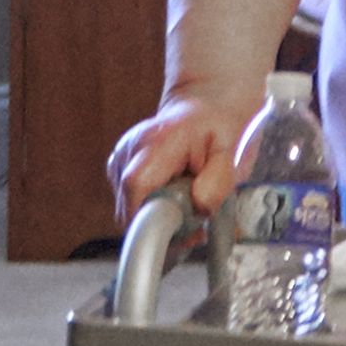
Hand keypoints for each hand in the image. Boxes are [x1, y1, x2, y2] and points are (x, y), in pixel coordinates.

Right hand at [103, 92, 242, 224]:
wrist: (199, 112)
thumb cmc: (213, 131)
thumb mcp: (228, 153)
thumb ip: (219, 180)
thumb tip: (200, 205)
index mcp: (157, 142)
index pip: (135, 184)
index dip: (147, 217)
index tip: (174, 233)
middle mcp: (130, 150)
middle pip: (129, 207)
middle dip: (159, 226)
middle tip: (192, 225)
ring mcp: (119, 160)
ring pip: (128, 211)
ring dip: (156, 219)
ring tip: (184, 206)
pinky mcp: (117, 170)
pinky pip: (128, 205)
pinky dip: (149, 210)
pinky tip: (170, 198)